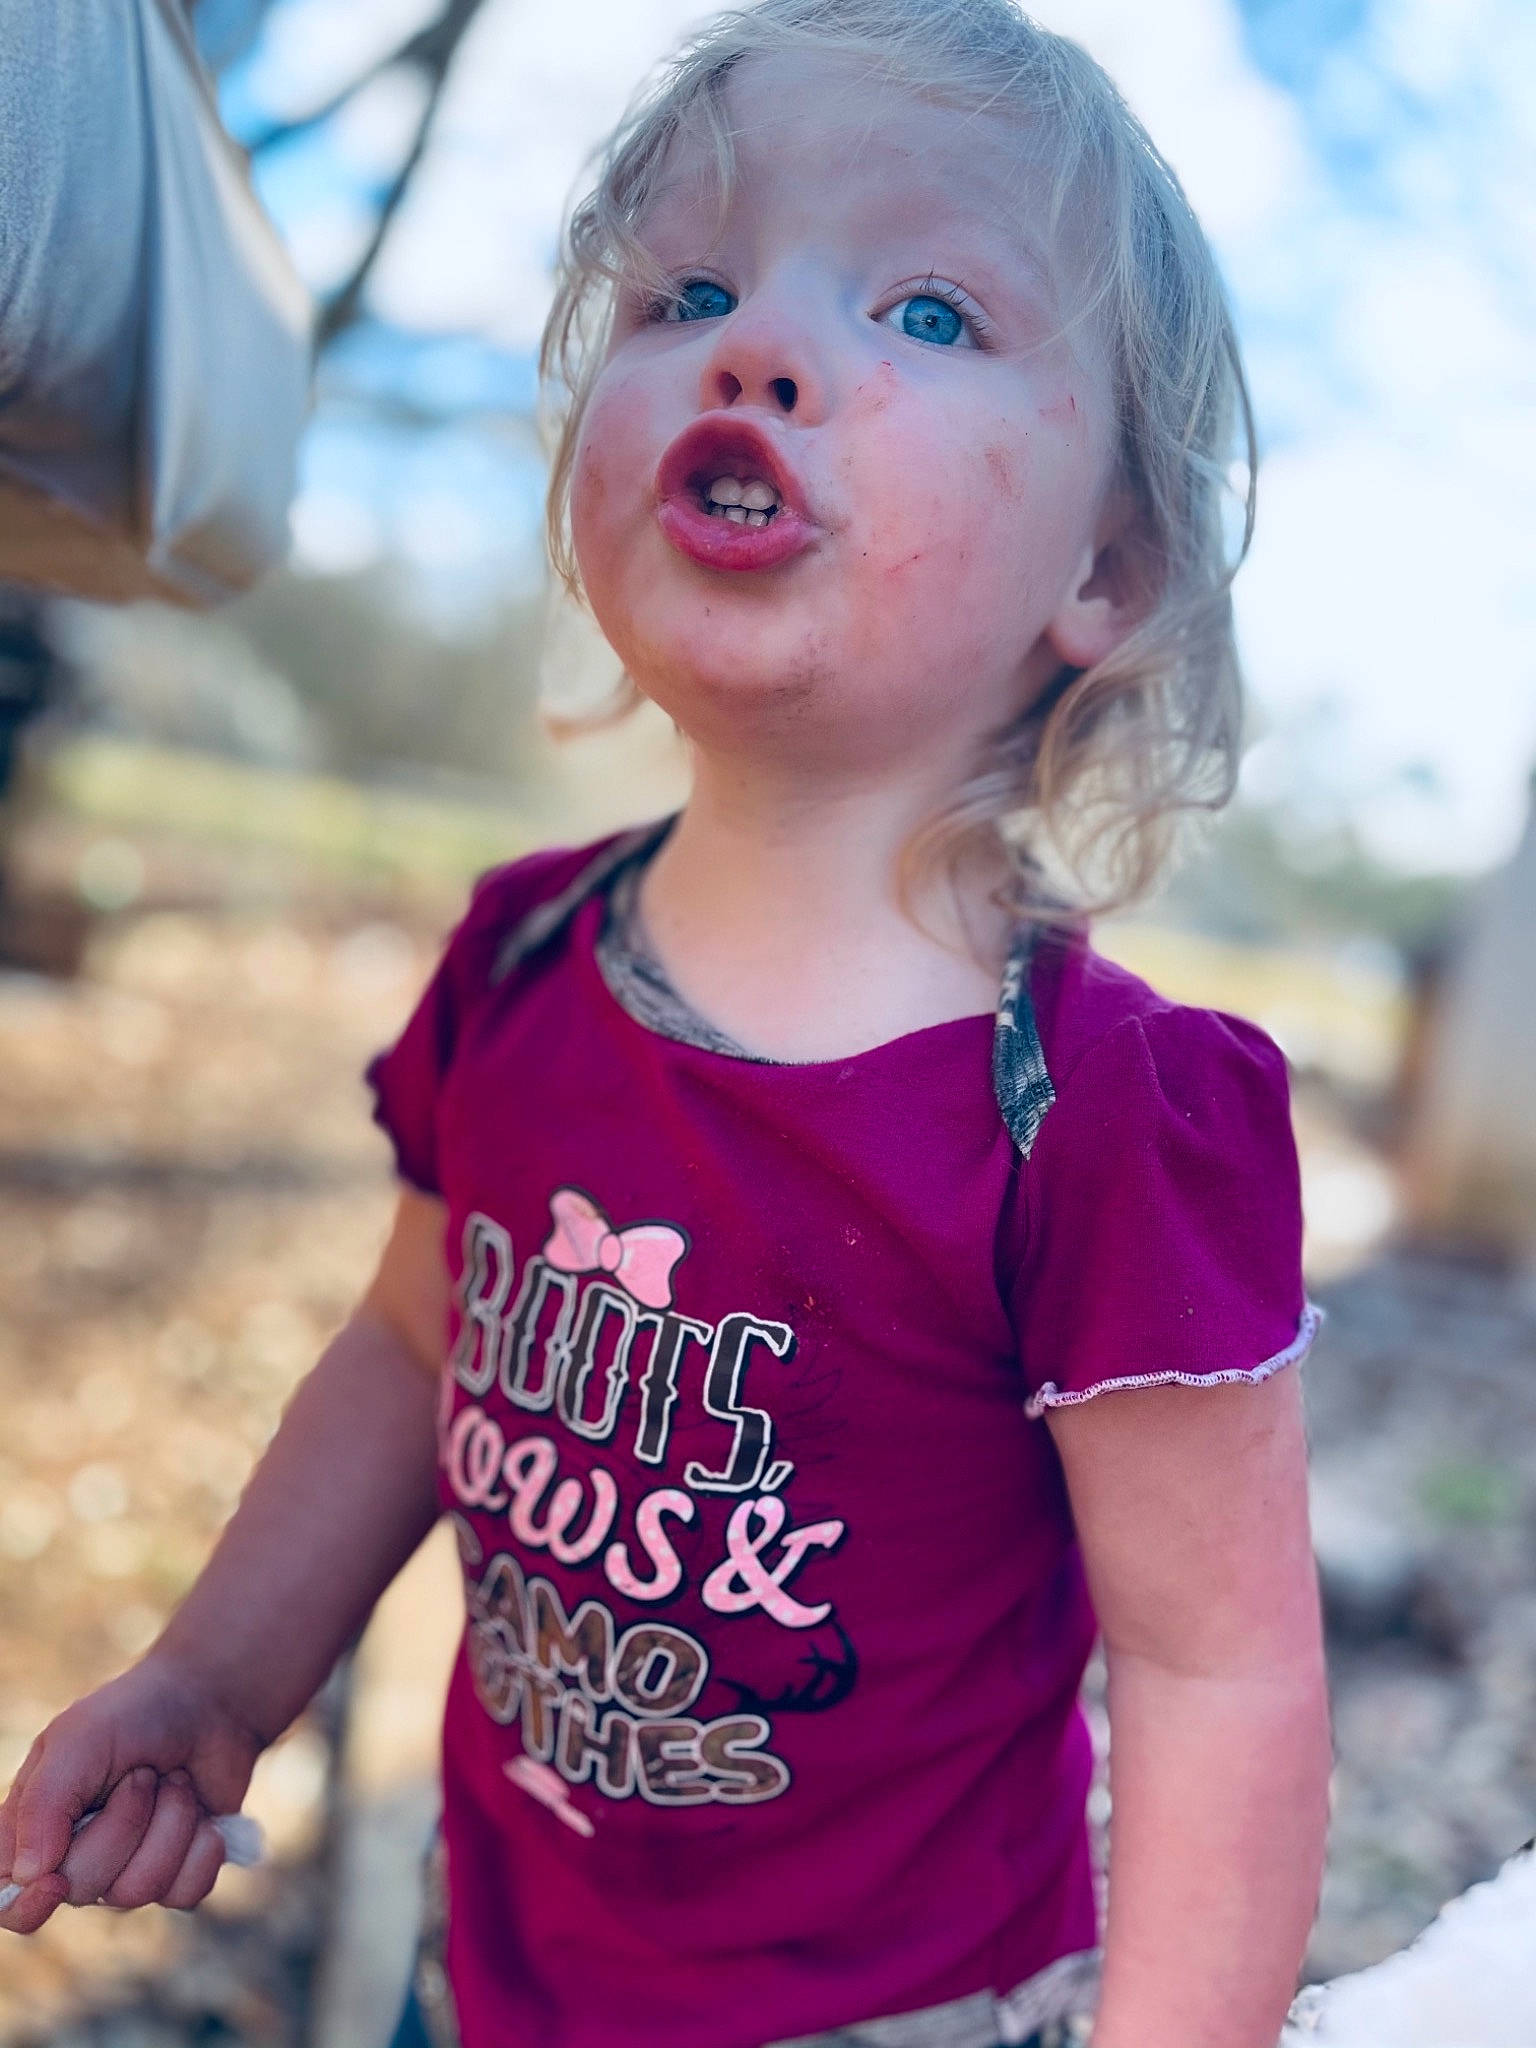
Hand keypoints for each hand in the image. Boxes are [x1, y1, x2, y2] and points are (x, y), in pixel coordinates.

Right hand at [0, 1654, 263, 1933]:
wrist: (210, 1703)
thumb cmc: (134, 1714)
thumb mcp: (78, 1739)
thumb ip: (44, 1803)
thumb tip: (29, 1875)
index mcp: (36, 1828)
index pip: (9, 1901)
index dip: (26, 1906)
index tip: (55, 1882)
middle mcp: (76, 1859)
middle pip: (83, 1889)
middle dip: (124, 1823)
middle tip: (142, 1775)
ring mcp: (128, 1870)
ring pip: (139, 1891)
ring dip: (169, 1824)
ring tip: (173, 1782)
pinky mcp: (177, 1874)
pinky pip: (186, 1892)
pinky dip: (202, 1844)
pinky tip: (203, 1811)